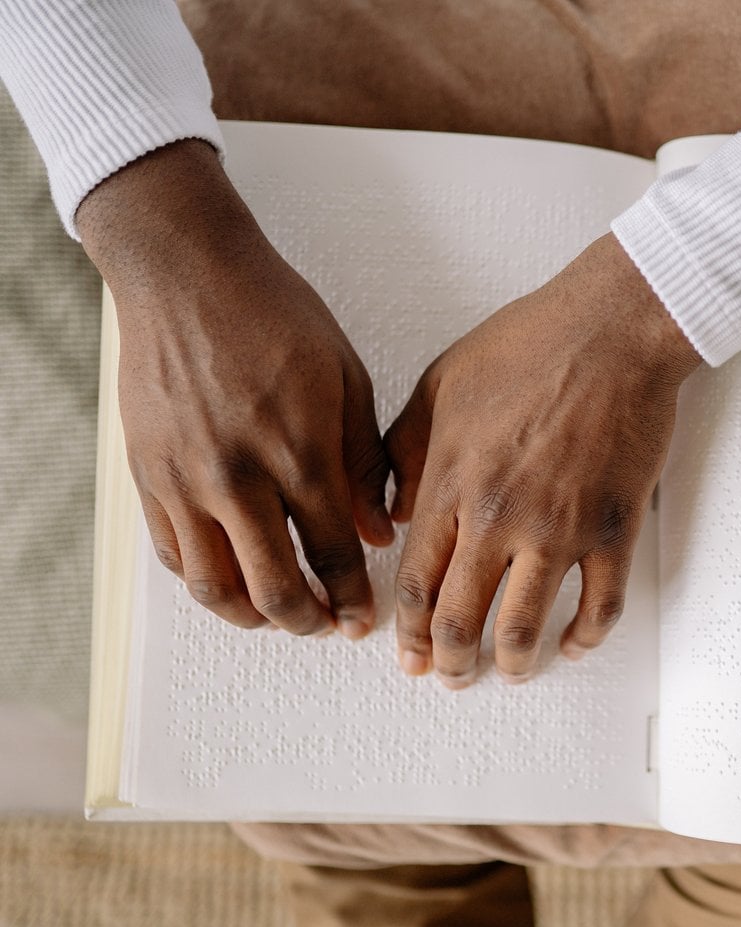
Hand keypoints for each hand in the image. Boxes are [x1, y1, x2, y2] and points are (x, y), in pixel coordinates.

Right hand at [78, 141, 394, 636]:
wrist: (187, 272)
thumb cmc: (277, 315)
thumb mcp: (347, 379)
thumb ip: (364, 463)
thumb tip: (379, 530)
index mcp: (300, 453)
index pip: (332, 554)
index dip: (353, 596)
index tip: (365, 617)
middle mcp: (239, 478)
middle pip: (275, 589)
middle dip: (310, 622)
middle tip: (328, 626)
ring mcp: (185, 480)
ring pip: (214, 587)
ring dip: (252, 616)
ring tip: (279, 614)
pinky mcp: (147, 474)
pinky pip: (173, 554)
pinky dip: (205, 579)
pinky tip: (233, 577)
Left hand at [385, 232, 701, 686]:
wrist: (613, 329)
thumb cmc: (529, 344)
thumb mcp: (439, 384)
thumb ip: (404, 453)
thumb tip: (390, 512)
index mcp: (452, 483)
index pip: (417, 582)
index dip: (408, 632)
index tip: (408, 657)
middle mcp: (500, 517)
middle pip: (462, 618)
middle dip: (450, 662)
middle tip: (452, 677)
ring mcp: (561, 528)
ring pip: (526, 625)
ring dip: (513, 662)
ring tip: (510, 671)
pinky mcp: (614, 528)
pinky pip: (601, 604)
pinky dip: (586, 636)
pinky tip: (575, 643)